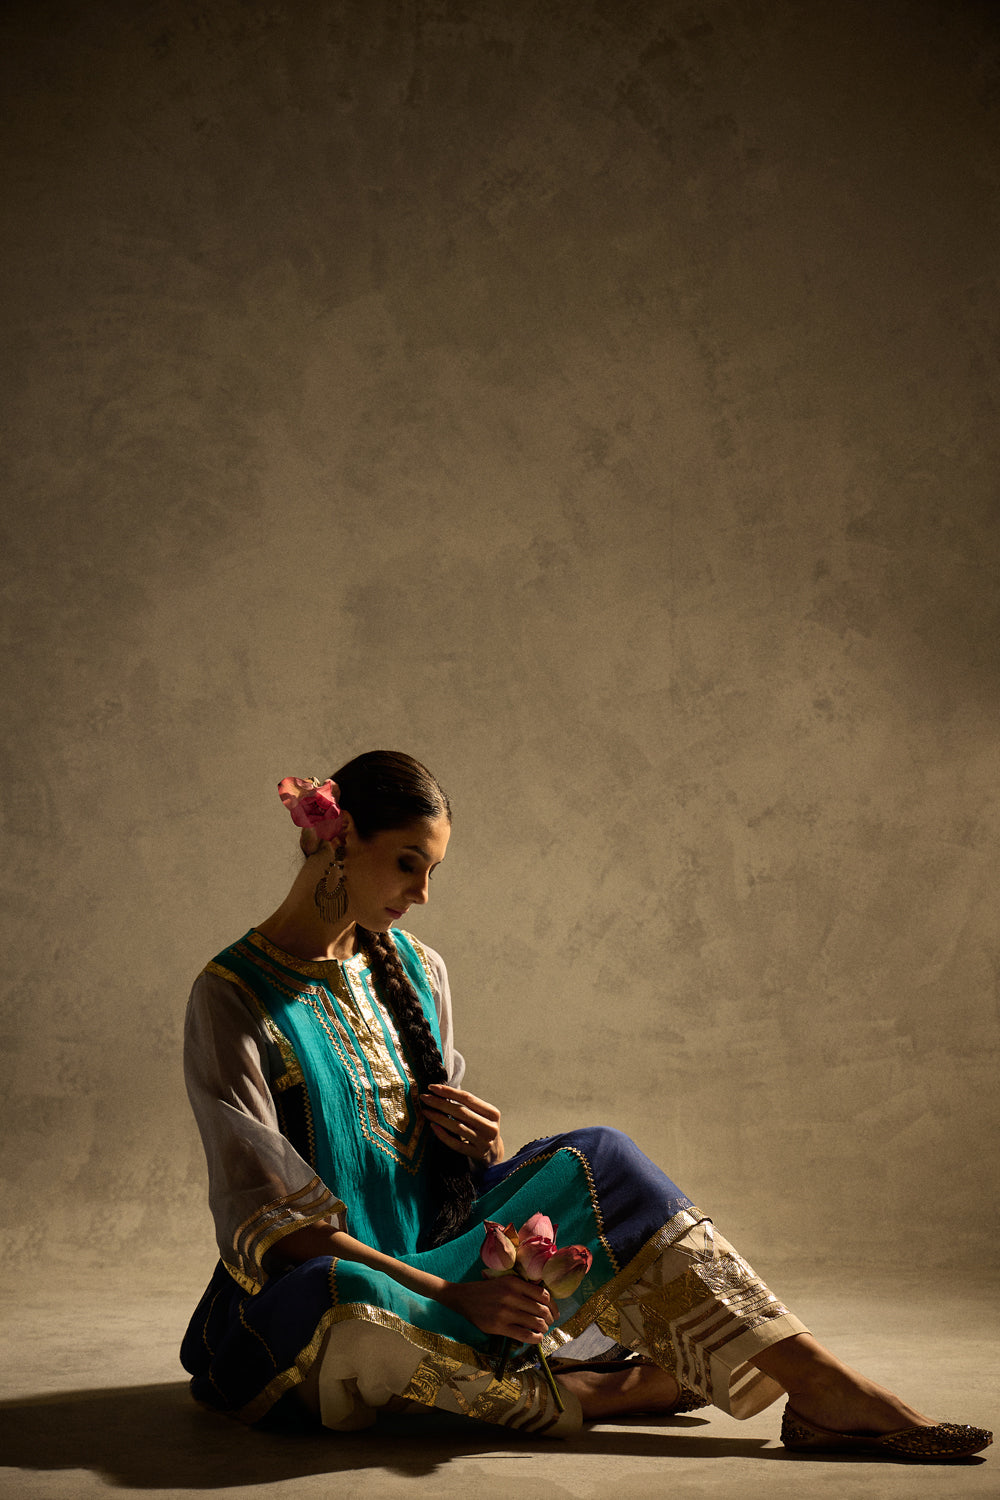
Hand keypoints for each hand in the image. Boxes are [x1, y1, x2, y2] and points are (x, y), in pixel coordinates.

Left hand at [419, 1084, 502, 1162]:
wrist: (494, 1153)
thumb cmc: (482, 1128)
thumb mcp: (482, 1114)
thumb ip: (467, 1105)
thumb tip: (440, 1092)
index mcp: (492, 1113)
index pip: (467, 1098)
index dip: (449, 1091)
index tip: (432, 1087)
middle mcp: (490, 1127)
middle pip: (461, 1111)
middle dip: (440, 1103)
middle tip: (424, 1097)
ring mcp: (484, 1142)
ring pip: (457, 1127)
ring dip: (438, 1117)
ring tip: (426, 1111)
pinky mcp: (476, 1154)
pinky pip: (456, 1144)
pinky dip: (443, 1135)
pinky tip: (433, 1126)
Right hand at [441, 1275, 555, 1341]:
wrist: (463, 1297)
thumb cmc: (487, 1290)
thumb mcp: (505, 1281)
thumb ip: (523, 1287)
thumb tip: (545, 1300)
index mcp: (514, 1282)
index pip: (544, 1294)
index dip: (553, 1305)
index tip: (554, 1312)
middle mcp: (511, 1296)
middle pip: (542, 1309)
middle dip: (549, 1318)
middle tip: (549, 1322)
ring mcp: (505, 1312)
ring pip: (536, 1322)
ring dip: (543, 1329)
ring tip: (542, 1330)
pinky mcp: (499, 1326)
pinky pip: (525, 1335)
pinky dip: (535, 1338)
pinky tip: (536, 1338)